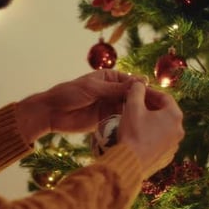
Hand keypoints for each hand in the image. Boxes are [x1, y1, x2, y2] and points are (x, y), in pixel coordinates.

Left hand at [16, 70, 142, 142]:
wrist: (52, 112)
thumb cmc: (70, 94)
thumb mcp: (94, 89)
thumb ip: (116, 88)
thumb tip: (140, 82)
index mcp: (110, 78)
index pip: (132, 82)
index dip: (143, 90)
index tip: (154, 98)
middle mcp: (112, 91)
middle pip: (133, 97)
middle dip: (142, 104)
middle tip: (156, 113)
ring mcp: (109, 106)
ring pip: (128, 110)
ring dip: (136, 115)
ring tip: (149, 123)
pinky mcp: (106, 120)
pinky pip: (120, 121)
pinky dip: (127, 125)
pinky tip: (136, 130)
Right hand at [118, 82, 183, 176]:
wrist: (130, 163)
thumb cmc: (133, 132)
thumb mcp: (132, 107)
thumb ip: (136, 91)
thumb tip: (138, 84)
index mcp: (174, 116)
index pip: (164, 97)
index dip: (150, 91)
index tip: (138, 90)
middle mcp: (179, 130)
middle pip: (165, 112)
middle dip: (150, 105)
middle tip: (136, 103)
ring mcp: (174, 146)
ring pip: (163, 127)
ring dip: (151, 120)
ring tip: (136, 119)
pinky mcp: (167, 157)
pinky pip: (160, 140)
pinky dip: (151, 135)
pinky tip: (138, 135)